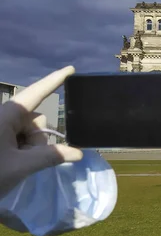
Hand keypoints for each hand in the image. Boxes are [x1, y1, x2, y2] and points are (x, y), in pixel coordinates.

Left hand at [0, 66, 82, 197]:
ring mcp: (1, 126)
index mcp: (8, 114)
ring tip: (15, 165)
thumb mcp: (21, 166)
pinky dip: (21, 150)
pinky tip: (10, 163)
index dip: (55, 80)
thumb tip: (78, 153)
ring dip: (29, 148)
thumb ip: (51, 157)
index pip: (37, 93)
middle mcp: (4, 116)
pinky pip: (19, 138)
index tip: (71, 69)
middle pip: (36, 120)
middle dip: (39, 140)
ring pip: (29, 131)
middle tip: (27, 160)